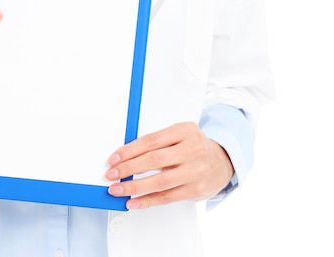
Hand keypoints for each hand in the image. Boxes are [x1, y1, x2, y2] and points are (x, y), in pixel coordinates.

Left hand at [105, 122, 232, 209]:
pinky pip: (166, 197)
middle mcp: (192, 150)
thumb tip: (125, 157)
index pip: (150, 141)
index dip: (128, 151)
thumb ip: (156, 143)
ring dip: (133, 187)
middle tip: (111, 175)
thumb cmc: (194, 148)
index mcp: (185, 130)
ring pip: (159, 181)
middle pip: (153, 160)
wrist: (222, 162)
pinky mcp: (195, 190)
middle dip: (128, 169)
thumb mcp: (178, 136)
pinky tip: (133, 202)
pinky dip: (147, 201)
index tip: (114, 159)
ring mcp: (195, 171)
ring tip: (117, 190)